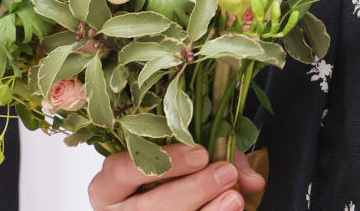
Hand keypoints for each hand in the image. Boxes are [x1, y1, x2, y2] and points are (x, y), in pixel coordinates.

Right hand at [88, 143, 265, 210]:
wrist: (164, 199)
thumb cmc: (164, 177)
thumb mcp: (180, 157)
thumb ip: (214, 157)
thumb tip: (250, 178)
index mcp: (109, 184)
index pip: (123, 170)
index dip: (164, 163)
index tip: (201, 153)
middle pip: (149, 206)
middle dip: (193, 189)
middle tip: (225, 173)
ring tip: (234, 198)